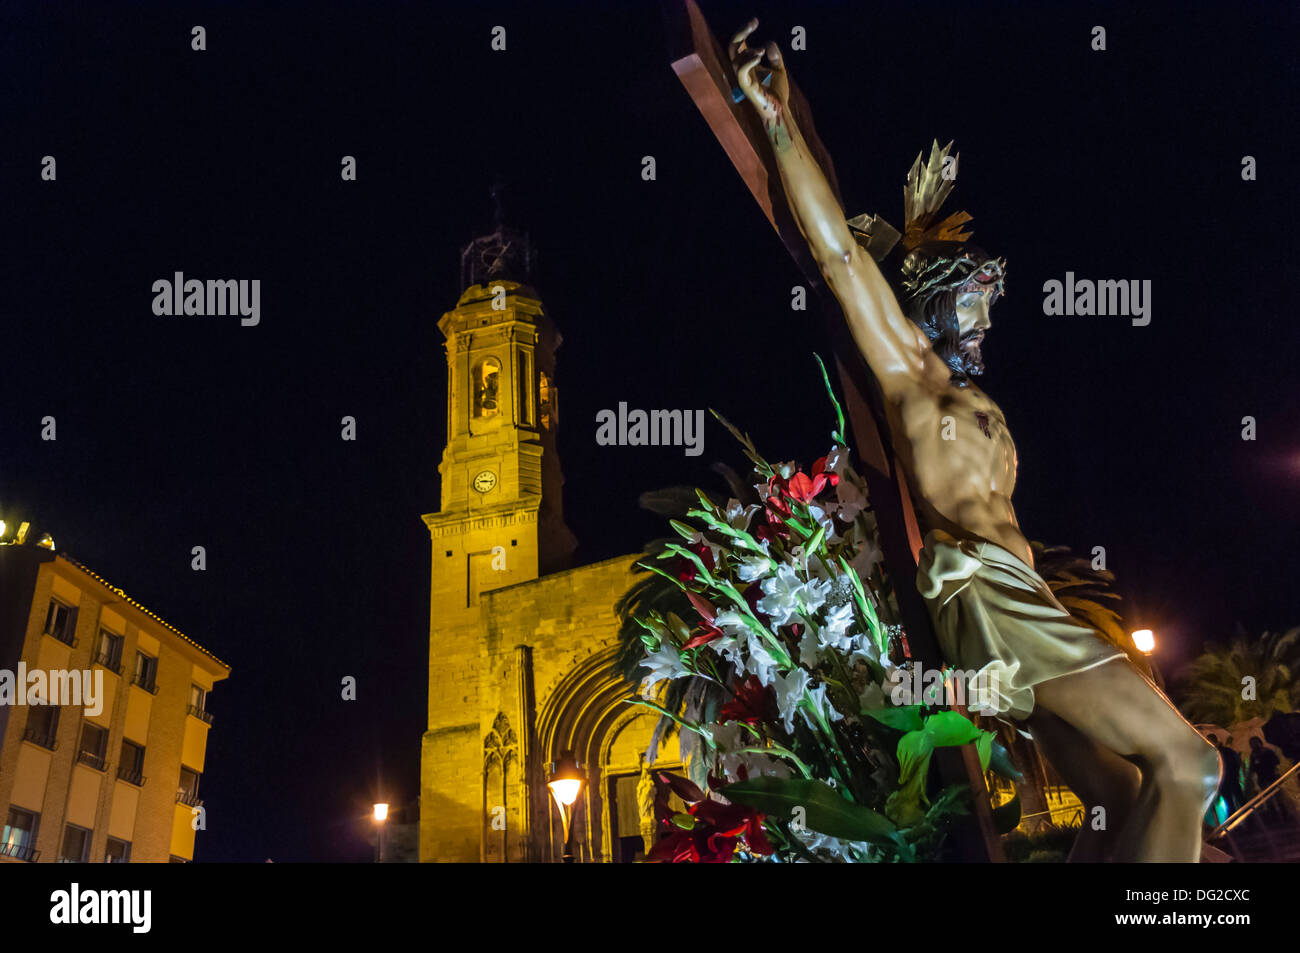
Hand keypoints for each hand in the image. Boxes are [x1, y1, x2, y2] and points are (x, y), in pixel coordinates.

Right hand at [729, 19, 793, 143]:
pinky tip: (759, 57)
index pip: (739, 44)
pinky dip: (748, 62)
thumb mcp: (779, 69)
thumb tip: (768, 43)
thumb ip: (775, 57)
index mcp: (747, 64)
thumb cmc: (777, 92)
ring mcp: (743, 79)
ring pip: (736, 60)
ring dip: (749, 52)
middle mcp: (742, 70)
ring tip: (761, 52)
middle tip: (754, 23)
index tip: (755, 22)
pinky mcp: (747, 88)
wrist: (779, 110)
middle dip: (741, 33)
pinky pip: (741, 72)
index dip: (744, 31)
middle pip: (733, 48)